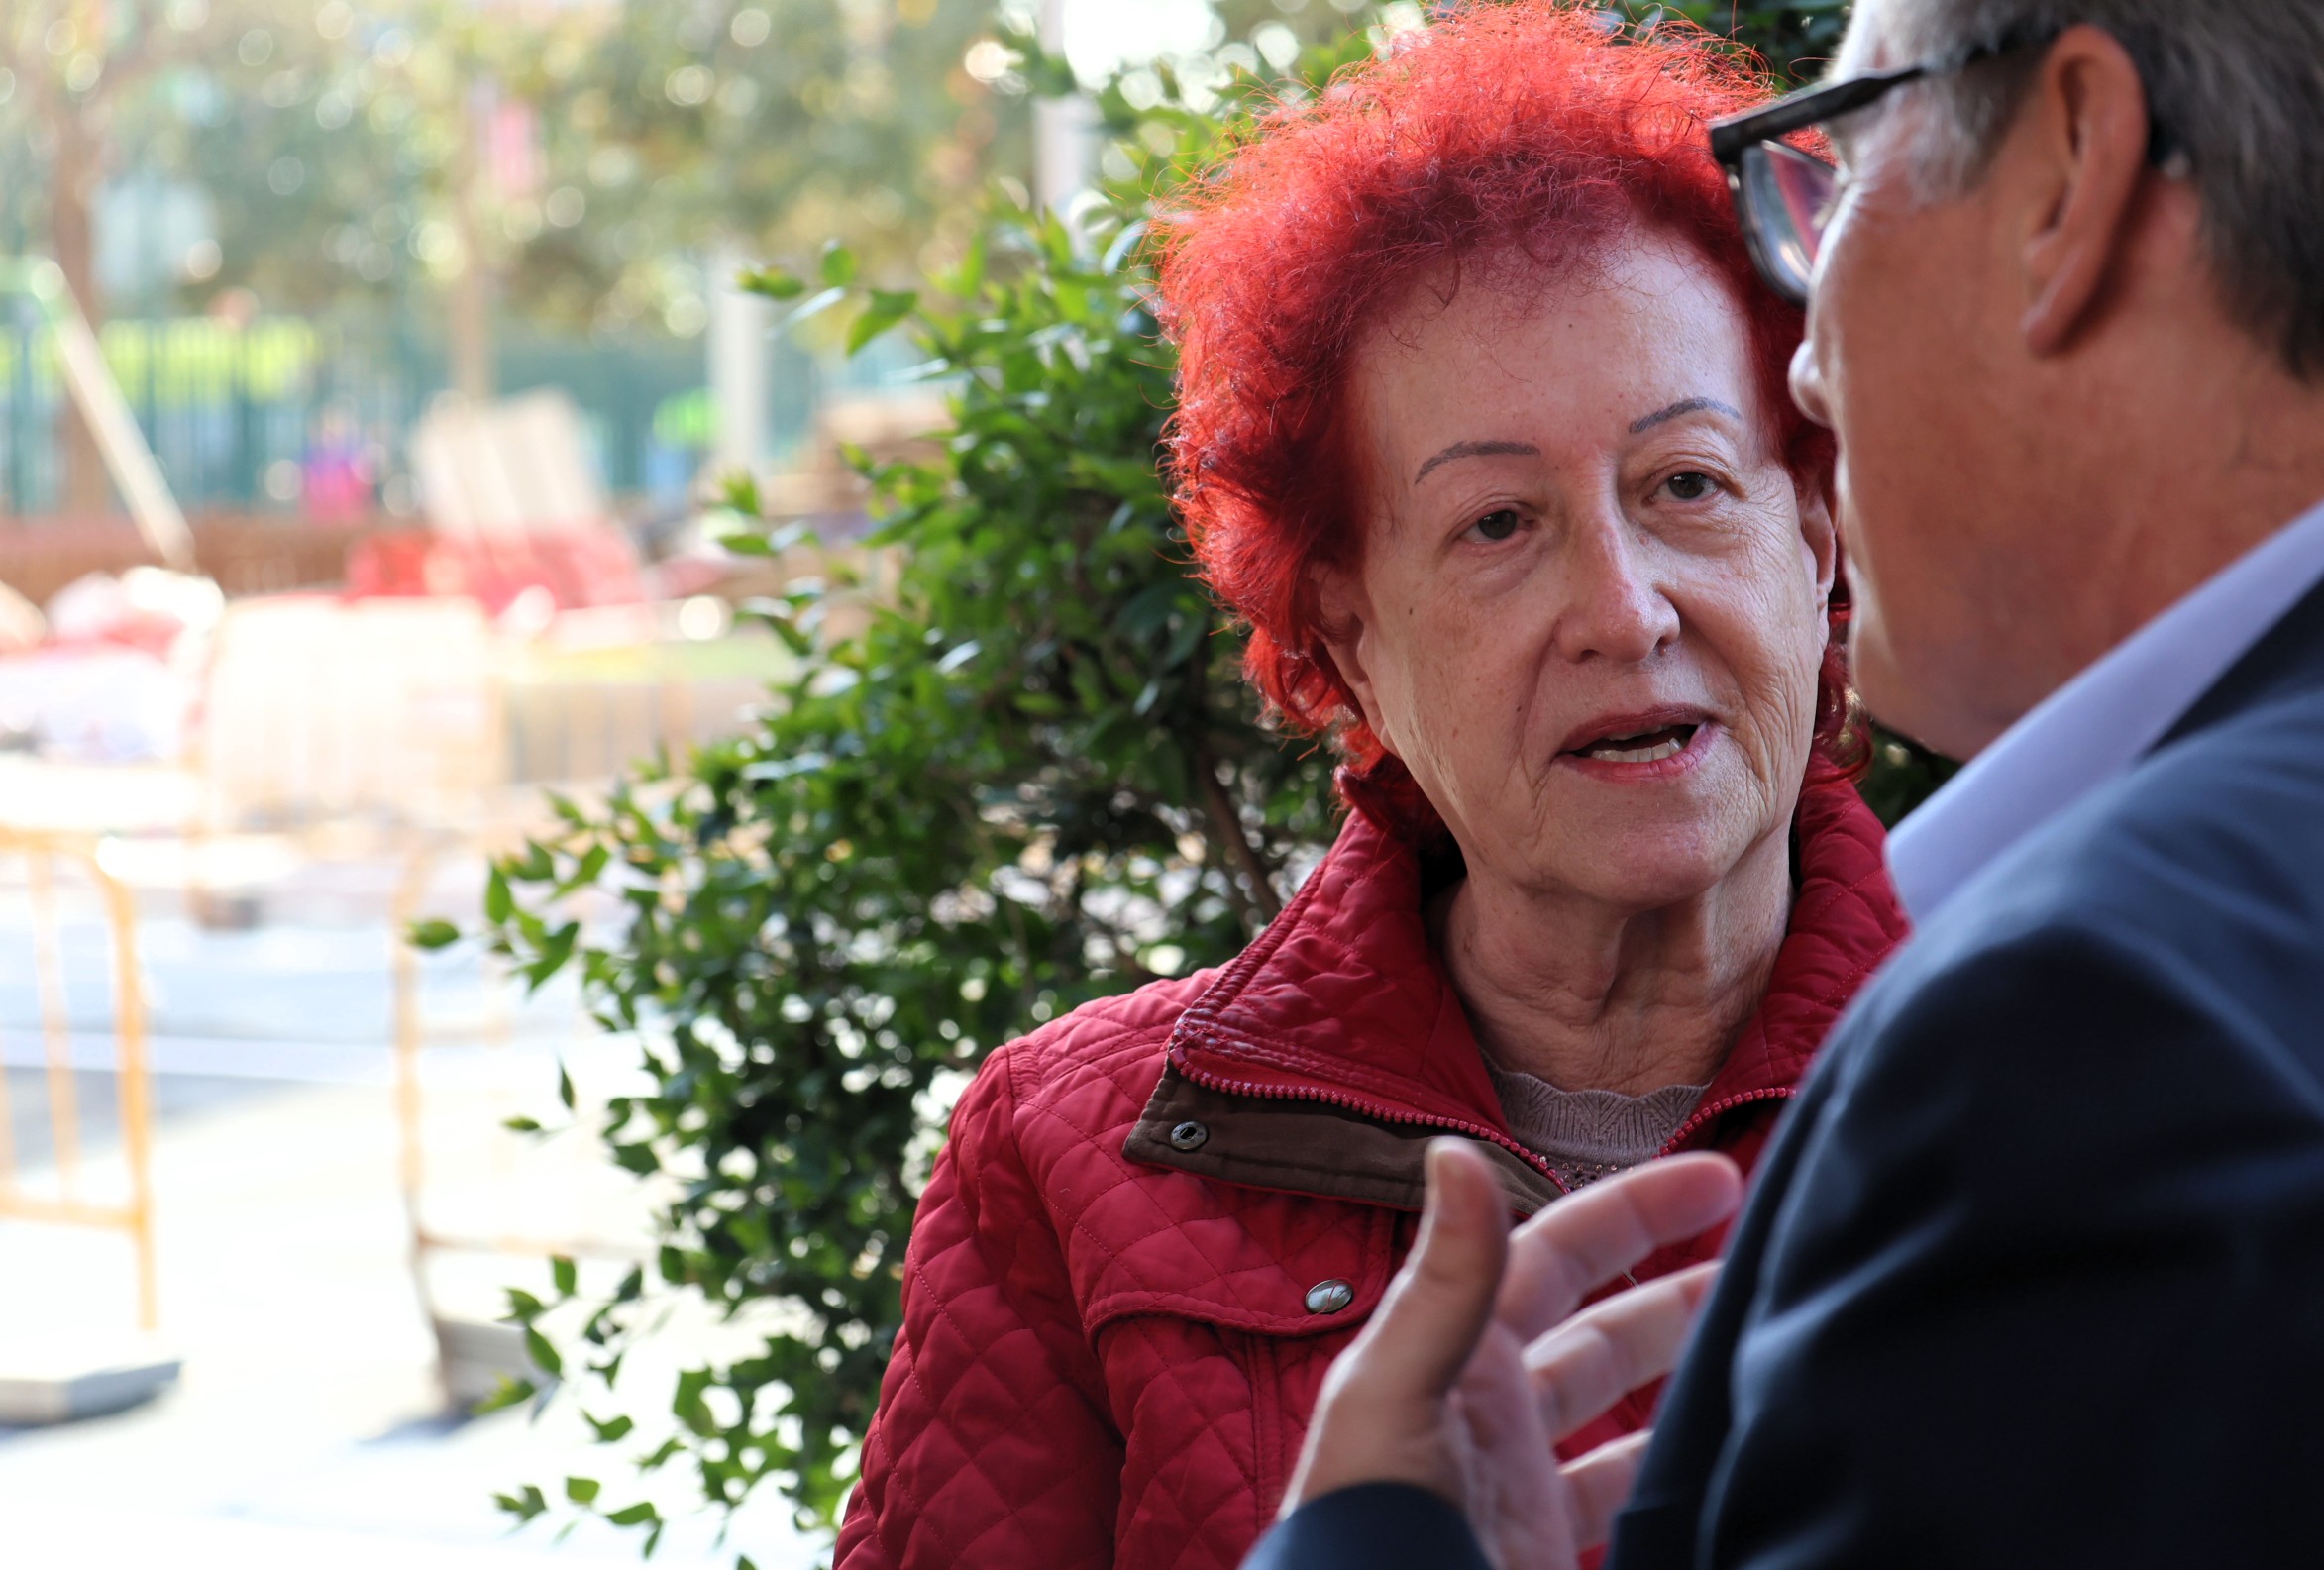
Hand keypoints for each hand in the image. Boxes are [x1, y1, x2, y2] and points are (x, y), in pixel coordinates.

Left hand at [1281, 1140, 1742, 1569]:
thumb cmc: (1359, 1525)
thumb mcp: (1395, 1393)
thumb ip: (1440, 1284)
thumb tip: (1456, 1148)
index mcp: (1454, 1355)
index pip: (1557, 1254)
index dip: (1633, 1210)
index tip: (1721, 1178)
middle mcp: (1491, 1413)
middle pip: (1603, 1332)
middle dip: (1678, 1293)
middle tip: (1771, 1265)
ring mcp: (1522, 1486)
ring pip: (1625, 1414)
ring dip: (1688, 1381)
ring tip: (1767, 1356)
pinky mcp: (1544, 1550)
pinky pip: (1626, 1498)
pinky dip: (1675, 1476)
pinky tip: (1723, 1465)